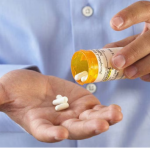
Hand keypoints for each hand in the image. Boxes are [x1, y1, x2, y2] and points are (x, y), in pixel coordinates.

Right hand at [0, 70, 121, 142]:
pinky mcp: (81, 102)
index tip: (59, 133)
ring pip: (89, 120)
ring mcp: (71, 112)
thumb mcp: (4, 91)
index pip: (44, 132)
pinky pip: (94, 109)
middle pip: (74, 128)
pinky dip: (104, 110)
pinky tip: (115, 109)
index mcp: (38, 122)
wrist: (33, 85)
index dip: (51, 134)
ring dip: (103, 118)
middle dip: (87, 128)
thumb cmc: (16, 88)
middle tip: (102, 125)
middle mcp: (57, 121)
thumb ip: (0, 97)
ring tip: (116, 115)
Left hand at [105, 1, 149, 81]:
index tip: (113, 24)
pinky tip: (144, 77)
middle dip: (133, 51)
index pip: (143, 9)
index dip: (129, 15)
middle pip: (149, 39)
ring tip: (128, 73)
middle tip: (117, 62)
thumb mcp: (137, 38)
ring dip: (142, 66)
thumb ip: (122, 44)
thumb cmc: (147, 41)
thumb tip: (105, 51)